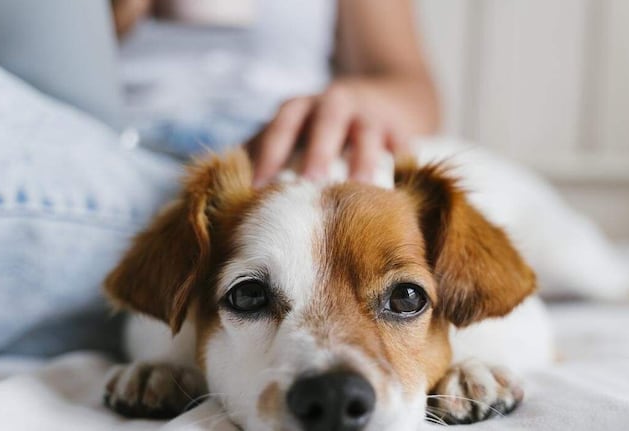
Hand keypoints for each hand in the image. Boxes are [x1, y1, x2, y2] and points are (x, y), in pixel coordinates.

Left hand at [247, 79, 410, 186]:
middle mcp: (336, 104)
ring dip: (363, 160)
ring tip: (361, 191)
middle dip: (318, 153)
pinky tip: (400, 189)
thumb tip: (225, 194)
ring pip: (367, 134)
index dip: (270, 155)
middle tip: (311, 185)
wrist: (384, 100)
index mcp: (301, 107)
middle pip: (326, 123)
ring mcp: (371, 115)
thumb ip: (263, 154)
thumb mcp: (292, 132)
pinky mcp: (401, 128)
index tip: (259, 189)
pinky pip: (403, 146)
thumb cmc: (321, 129)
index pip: (281, 126)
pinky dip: (402, 163)